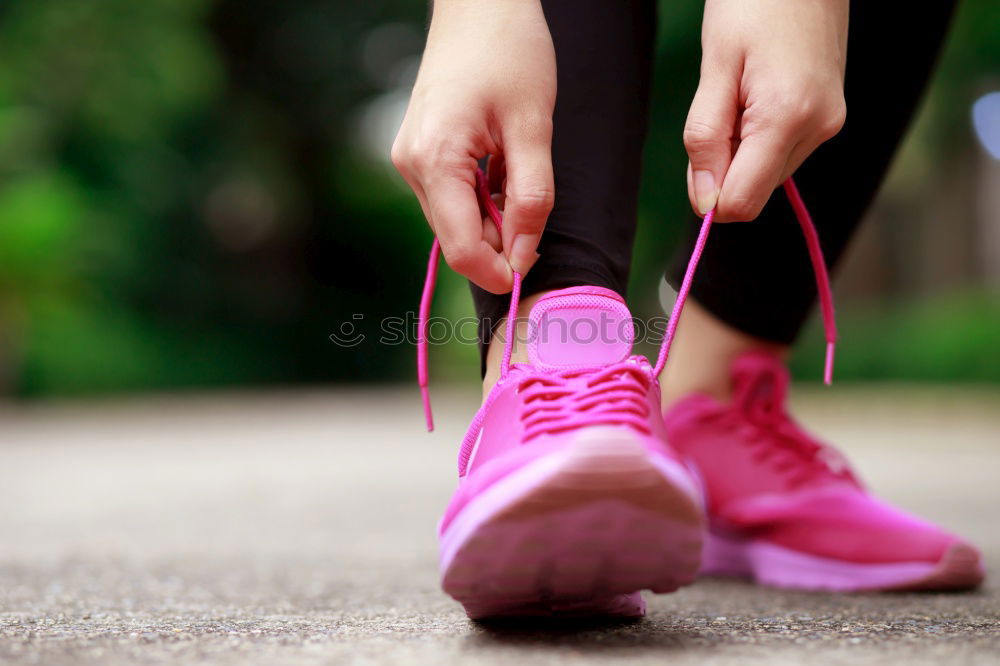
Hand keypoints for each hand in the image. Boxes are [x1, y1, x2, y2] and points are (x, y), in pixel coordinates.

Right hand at [391, 0, 555, 292]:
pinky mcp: (418, 152)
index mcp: (435, 160)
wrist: (480, 4)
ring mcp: (410, 159)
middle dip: (498, 243)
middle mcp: (412, 165)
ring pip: (454, 220)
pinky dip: (482, 198)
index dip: (497, 271)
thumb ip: (532, 198)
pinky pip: (451, 197)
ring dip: (492, 217)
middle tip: (536, 216)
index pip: (462, 249)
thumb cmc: (510, 52)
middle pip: (456, 238)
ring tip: (519, 173)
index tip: (529, 271)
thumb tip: (522, 256)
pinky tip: (502, 166)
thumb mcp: (533, 128)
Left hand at [684, 0, 847, 220]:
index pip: (742, 203)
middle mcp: (818, 129)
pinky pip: (781, 152)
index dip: (709, 198)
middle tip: (718, 107)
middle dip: (723, 167)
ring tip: (741, 92)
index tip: (695, 162)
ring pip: (767, 174)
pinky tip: (756, 94)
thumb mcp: (714, 67)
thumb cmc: (752, 3)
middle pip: (754, 191)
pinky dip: (758, 137)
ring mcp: (829, 124)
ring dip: (740, 150)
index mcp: (787, 118)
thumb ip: (704, 138)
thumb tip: (704, 204)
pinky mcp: (829, 117)